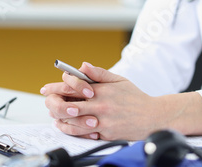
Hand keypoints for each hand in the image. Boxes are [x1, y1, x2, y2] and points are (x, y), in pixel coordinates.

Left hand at [41, 62, 201, 139]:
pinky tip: (66, 126)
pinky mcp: (105, 134)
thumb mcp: (118, 80)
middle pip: (67, 106)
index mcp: (101, 90)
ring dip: (60, 119)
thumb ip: (99, 73)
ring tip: (55, 116)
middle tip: (48, 103)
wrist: (153, 116)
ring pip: (72, 122)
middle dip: (53, 104)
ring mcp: (102, 122)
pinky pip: (83, 134)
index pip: (71, 86)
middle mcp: (100, 106)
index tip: (47, 88)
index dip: (56, 87)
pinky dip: (71, 130)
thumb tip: (82, 65)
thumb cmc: (135, 97)